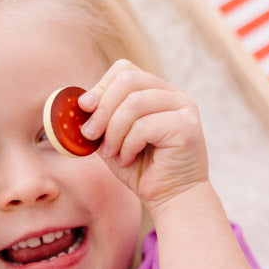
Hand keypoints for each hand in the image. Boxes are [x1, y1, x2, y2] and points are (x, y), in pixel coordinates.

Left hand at [78, 61, 208, 215]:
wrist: (170, 199)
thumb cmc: (141, 169)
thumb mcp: (112, 138)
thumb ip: (100, 118)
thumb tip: (81, 101)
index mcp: (157, 91)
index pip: (125, 70)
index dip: (101, 87)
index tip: (85, 109)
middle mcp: (174, 95)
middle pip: (129, 81)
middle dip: (103, 109)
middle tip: (91, 135)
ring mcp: (185, 107)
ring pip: (134, 103)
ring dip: (114, 132)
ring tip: (111, 153)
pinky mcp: (188, 126)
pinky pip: (144, 126)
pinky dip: (127, 145)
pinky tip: (127, 159)